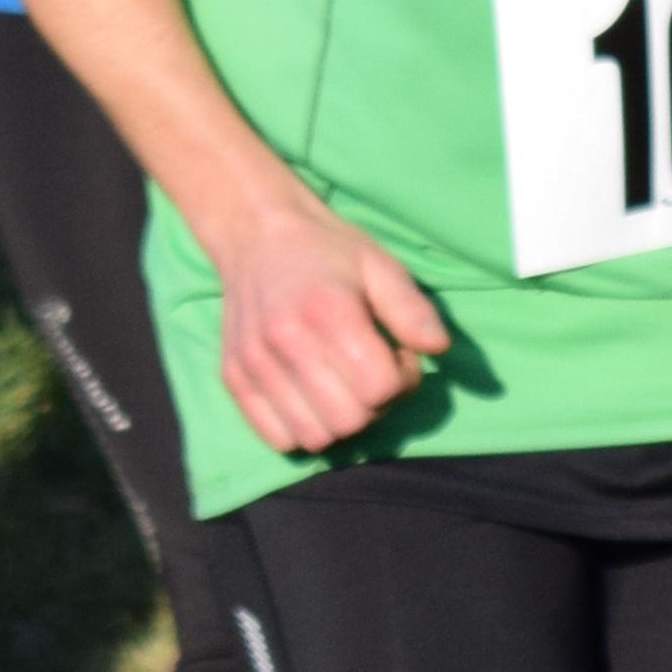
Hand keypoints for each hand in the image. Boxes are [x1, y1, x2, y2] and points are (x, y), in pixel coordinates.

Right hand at [212, 186, 449, 458]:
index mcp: (327, 313)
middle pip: (350, 421)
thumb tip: (438, 348)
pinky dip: (301, 430)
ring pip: (316, 438)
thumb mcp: (380, 266)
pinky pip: (277, 438)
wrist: (255, 233)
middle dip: (376, 405)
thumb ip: (412, 310)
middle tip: (372, 372)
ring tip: (341, 384)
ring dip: (340, 422)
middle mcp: (284, 343)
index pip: (380, 389)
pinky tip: (311, 398)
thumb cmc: (327, 251)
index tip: (398, 354)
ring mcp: (253, 364)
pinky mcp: (233, 378)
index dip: (403, 380)